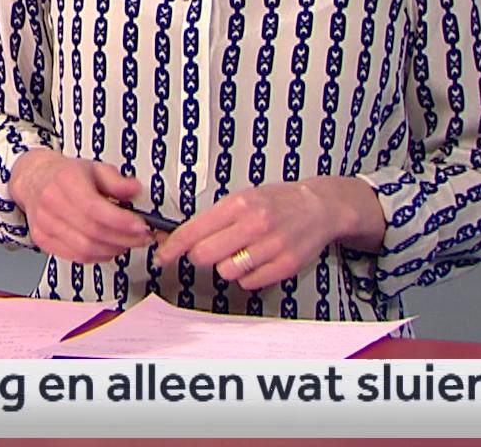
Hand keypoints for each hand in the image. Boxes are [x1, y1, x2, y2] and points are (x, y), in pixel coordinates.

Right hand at [6, 149, 152, 264]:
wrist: (34, 180)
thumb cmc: (65, 174)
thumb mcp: (95, 168)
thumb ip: (117, 181)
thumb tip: (135, 190)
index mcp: (65, 180)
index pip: (95, 208)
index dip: (121, 221)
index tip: (142, 226)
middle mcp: (51, 203)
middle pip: (92, 232)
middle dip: (124, 239)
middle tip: (142, 237)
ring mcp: (45, 223)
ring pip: (85, 248)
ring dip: (112, 250)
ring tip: (127, 242)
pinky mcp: (42, 239)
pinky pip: (76, 257)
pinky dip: (97, 256)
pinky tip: (108, 247)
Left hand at [155, 177, 382, 290]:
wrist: (319, 207)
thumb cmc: (276, 202)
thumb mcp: (242, 198)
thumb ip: (213, 218)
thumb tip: (180, 237)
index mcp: (238, 205)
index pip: (193, 231)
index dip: (172, 247)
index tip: (161, 256)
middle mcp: (254, 225)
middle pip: (204, 256)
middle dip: (200, 256)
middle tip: (211, 250)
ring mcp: (271, 247)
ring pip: (226, 272)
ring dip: (227, 266)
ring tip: (242, 252)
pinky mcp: (285, 266)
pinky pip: (249, 282)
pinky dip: (248, 276)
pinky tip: (257, 260)